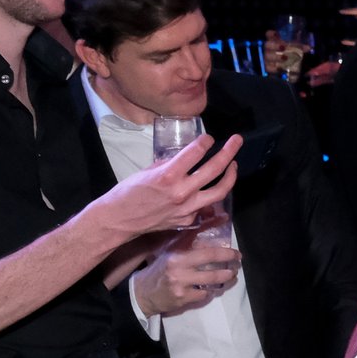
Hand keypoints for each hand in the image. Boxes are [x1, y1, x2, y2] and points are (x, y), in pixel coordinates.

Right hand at [91, 134, 240, 240]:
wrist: (119, 219)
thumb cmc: (128, 192)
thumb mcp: (148, 171)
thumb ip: (170, 164)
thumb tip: (186, 157)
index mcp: (168, 175)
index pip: (195, 153)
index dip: (205, 142)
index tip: (209, 138)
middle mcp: (182, 192)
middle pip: (215, 169)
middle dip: (229, 152)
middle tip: (237, 140)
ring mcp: (188, 208)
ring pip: (219, 191)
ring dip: (230, 176)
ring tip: (233, 164)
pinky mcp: (189, 219)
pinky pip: (205, 205)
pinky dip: (210, 194)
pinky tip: (212, 187)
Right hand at [130, 234, 241, 316]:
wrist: (143, 292)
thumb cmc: (161, 269)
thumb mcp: (171, 251)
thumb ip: (189, 240)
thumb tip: (212, 224)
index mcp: (175, 251)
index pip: (200, 240)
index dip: (220, 241)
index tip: (233, 241)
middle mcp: (178, 265)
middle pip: (211, 258)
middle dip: (229, 259)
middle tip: (238, 260)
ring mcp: (181, 282)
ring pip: (212, 279)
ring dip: (226, 277)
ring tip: (232, 274)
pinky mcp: (183, 297)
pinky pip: (205, 293)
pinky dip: (212, 290)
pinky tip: (213, 288)